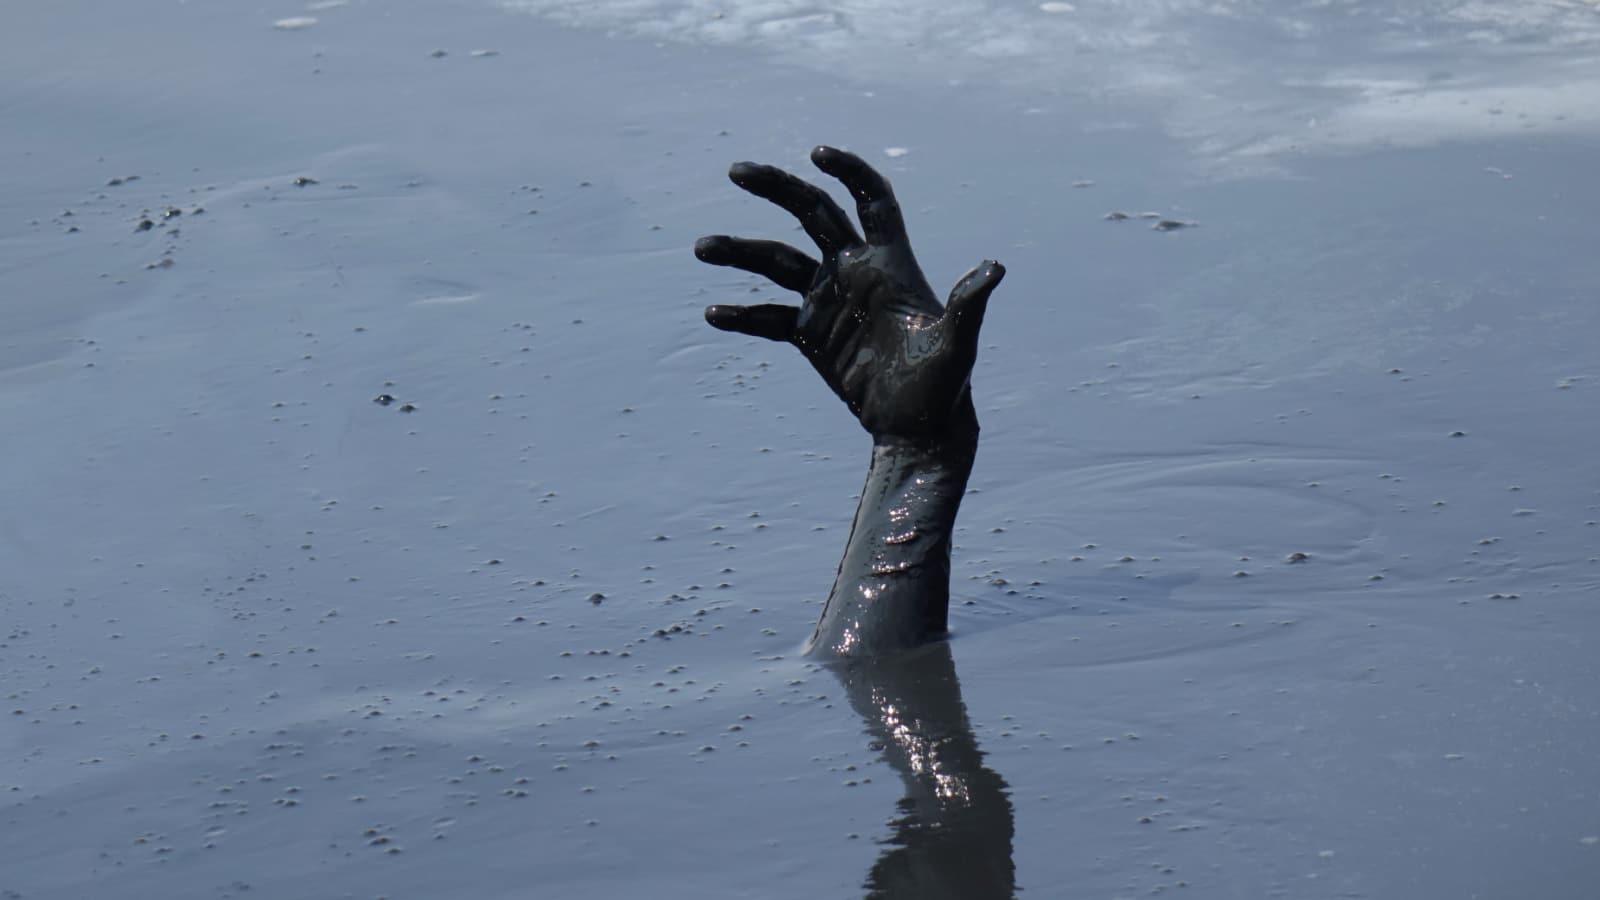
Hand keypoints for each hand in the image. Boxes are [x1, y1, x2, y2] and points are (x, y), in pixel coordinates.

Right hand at [695, 146, 1003, 443]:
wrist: (918, 429)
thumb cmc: (943, 386)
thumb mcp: (956, 345)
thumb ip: (968, 305)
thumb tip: (995, 268)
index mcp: (889, 264)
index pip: (869, 200)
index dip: (848, 171)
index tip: (817, 154)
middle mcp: (854, 272)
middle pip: (811, 213)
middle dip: (776, 188)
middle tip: (735, 172)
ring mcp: (828, 301)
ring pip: (778, 262)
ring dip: (741, 252)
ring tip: (703, 248)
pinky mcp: (810, 335)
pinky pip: (770, 316)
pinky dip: (743, 314)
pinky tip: (715, 314)